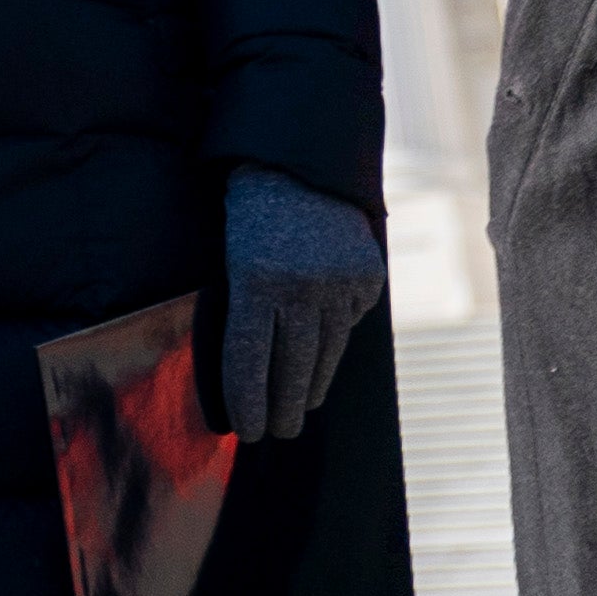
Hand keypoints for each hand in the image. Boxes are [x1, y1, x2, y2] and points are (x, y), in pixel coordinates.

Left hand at [211, 167, 381, 441]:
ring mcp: (340, 282)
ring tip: (300, 407)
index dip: (247, 399)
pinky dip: (335, 341)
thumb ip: (240, 308)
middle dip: (282, 406)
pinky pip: (349, 323)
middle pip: (291, 365)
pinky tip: (322, 357)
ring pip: (326, 353)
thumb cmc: (247, 214)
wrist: (297, 163)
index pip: (248, 357)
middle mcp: (300, 284)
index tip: (247, 431)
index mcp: (254, 277)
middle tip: (276, 432)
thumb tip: (248, 375)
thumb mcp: (228, 255)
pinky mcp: (368, 278)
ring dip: (311, 385)